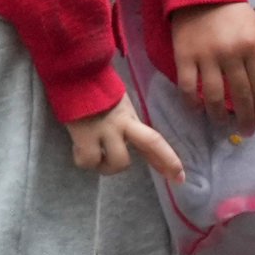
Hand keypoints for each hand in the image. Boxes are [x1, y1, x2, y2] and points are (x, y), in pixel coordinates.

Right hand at [68, 99, 186, 182]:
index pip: (153, 140)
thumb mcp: (118, 108)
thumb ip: (127, 127)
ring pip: (117, 162)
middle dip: (164, 162)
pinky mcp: (84, 136)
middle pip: (151, 143)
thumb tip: (136, 148)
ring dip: (106, 166)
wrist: (73, 76)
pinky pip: (88, 161)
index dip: (168, 159)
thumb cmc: (94, 91)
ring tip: (97, 158)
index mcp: (130, 118)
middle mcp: (122, 125)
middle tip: (174, 178)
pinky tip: (79, 150)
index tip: (181, 175)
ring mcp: (104, 130)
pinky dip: (84, 160)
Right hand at [163, 0, 254, 129]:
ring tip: (223, 125)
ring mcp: (206, 57)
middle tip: (247, 132)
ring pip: (213, 96)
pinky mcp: (184, 57)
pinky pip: (187, 87)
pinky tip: (197, 110)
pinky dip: (192, 103)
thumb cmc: (233, 11)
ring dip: (219, 116)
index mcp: (251, 47)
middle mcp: (231, 54)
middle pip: (240, 95)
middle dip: (246, 118)